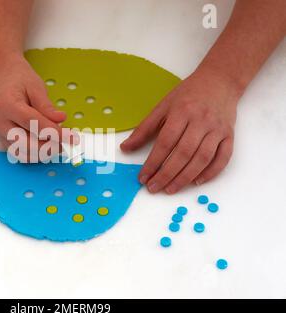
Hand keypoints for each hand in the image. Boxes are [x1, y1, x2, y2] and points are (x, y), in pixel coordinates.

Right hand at [0, 54, 74, 161]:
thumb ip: (47, 106)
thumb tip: (61, 120)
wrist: (2, 75)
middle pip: (26, 143)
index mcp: (5, 104)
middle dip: (49, 147)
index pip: (34, 124)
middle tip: (66, 143)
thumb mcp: (36, 86)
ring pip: (22, 152)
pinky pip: (18, 152)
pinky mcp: (0, 137)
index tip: (71, 137)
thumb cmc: (19, 78)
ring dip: (42, 152)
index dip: (55, 133)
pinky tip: (46, 145)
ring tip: (57, 143)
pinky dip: (34, 152)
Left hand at [121, 69, 240, 193]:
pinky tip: (197, 182)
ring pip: (202, 158)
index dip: (153, 162)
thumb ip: (144, 129)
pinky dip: (211, 172)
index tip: (143, 177)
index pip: (165, 142)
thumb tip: (125, 148)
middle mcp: (201, 121)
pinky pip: (223, 158)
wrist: (219, 81)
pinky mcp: (229, 135)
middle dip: (167, 174)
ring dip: (185, 178)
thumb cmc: (188, 95)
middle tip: (154, 187)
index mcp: (182, 112)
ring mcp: (217, 129)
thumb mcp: (162, 107)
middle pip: (183, 153)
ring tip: (170, 189)